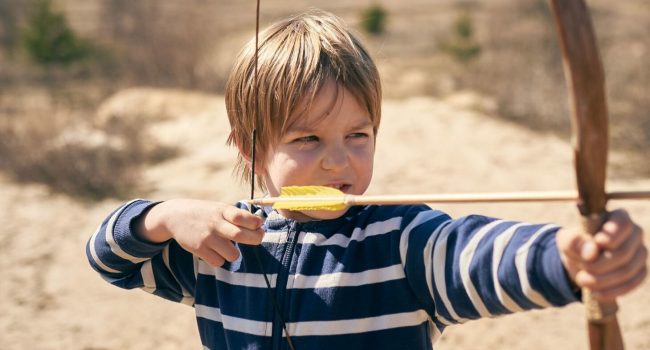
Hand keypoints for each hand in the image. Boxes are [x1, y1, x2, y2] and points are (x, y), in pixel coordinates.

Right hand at [138, 199, 264, 265]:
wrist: (174, 216)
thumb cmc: (205, 213)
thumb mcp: (219, 208)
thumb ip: (237, 216)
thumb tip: (260, 225)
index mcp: (222, 211)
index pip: (243, 217)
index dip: (256, 223)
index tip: (259, 225)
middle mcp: (215, 224)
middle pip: (241, 236)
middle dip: (255, 239)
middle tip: (257, 238)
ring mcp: (207, 237)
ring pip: (232, 254)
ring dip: (235, 253)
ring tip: (229, 247)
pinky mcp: (199, 249)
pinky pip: (218, 262)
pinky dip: (221, 259)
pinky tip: (216, 251)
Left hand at [557, 209, 646, 300]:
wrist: (580, 261)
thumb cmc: (575, 244)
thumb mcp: (567, 240)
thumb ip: (575, 242)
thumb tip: (591, 252)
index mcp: (618, 218)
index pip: (623, 223)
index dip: (612, 234)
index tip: (598, 241)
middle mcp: (634, 233)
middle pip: (623, 252)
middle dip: (600, 265)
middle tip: (582, 269)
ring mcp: (640, 253)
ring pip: (628, 270)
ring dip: (603, 280)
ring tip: (583, 280)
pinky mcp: (640, 272)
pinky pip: (633, 283)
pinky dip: (613, 291)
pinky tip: (596, 293)